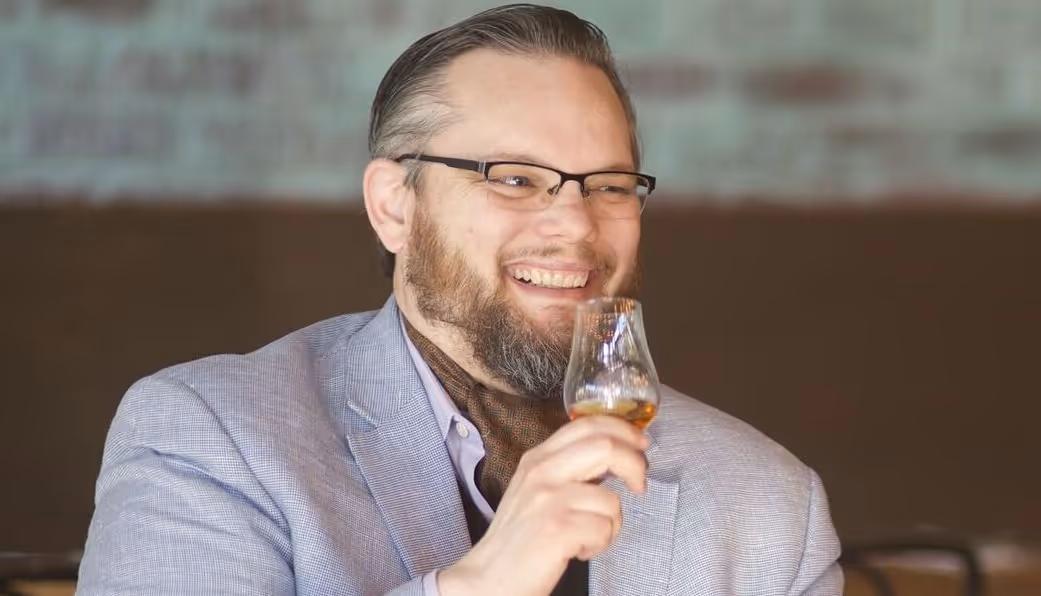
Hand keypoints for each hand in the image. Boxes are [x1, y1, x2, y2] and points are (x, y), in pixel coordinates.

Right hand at [437, 415, 648, 595]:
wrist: (490, 577)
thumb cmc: (520, 537)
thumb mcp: (537, 488)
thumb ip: (567, 466)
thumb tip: (616, 453)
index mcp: (538, 457)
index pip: (588, 424)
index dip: (623, 430)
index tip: (641, 444)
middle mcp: (541, 471)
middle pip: (606, 445)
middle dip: (635, 464)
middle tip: (639, 484)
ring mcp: (548, 499)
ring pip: (611, 498)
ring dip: (612, 524)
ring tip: (590, 535)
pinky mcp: (557, 528)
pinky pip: (605, 529)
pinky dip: (600, 544)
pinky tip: (579, 550)